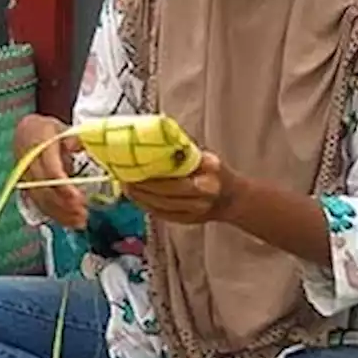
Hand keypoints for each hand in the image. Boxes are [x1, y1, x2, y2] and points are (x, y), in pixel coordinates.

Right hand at [14, 114, 87, 229]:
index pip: (50, 170)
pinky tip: (69, 221)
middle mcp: (29, 163)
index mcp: (39, 145)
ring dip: (60, 214)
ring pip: (40, 200)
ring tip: (80, 221)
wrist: (27, 131)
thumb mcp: (63, 128)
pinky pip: (38, 204)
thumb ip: (74, 138)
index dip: (64, 187)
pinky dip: (54, 214)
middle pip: (44, 189)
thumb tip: (79, 146)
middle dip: (64, 204)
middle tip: (83, 213)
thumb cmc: (49, 131)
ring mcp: (25, 177)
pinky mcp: (26, 188)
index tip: (79, 198)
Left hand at [121, 152, 239, 225]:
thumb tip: (157, 136)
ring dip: (141, 198)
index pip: (177, 180)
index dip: (154, 177)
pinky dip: (147, 206)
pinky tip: (136, 197)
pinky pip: (162, 215)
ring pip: (162, 208)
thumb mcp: (204, 157)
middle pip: (166, 196)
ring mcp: (195, 213)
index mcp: (208, 179)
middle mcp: (202, 198)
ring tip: (127, 187)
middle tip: (125, 179)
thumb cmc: (214, 172)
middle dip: (143, 189)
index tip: (137, 168)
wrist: (231, 198)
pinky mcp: (187, 221)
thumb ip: (183, 151)